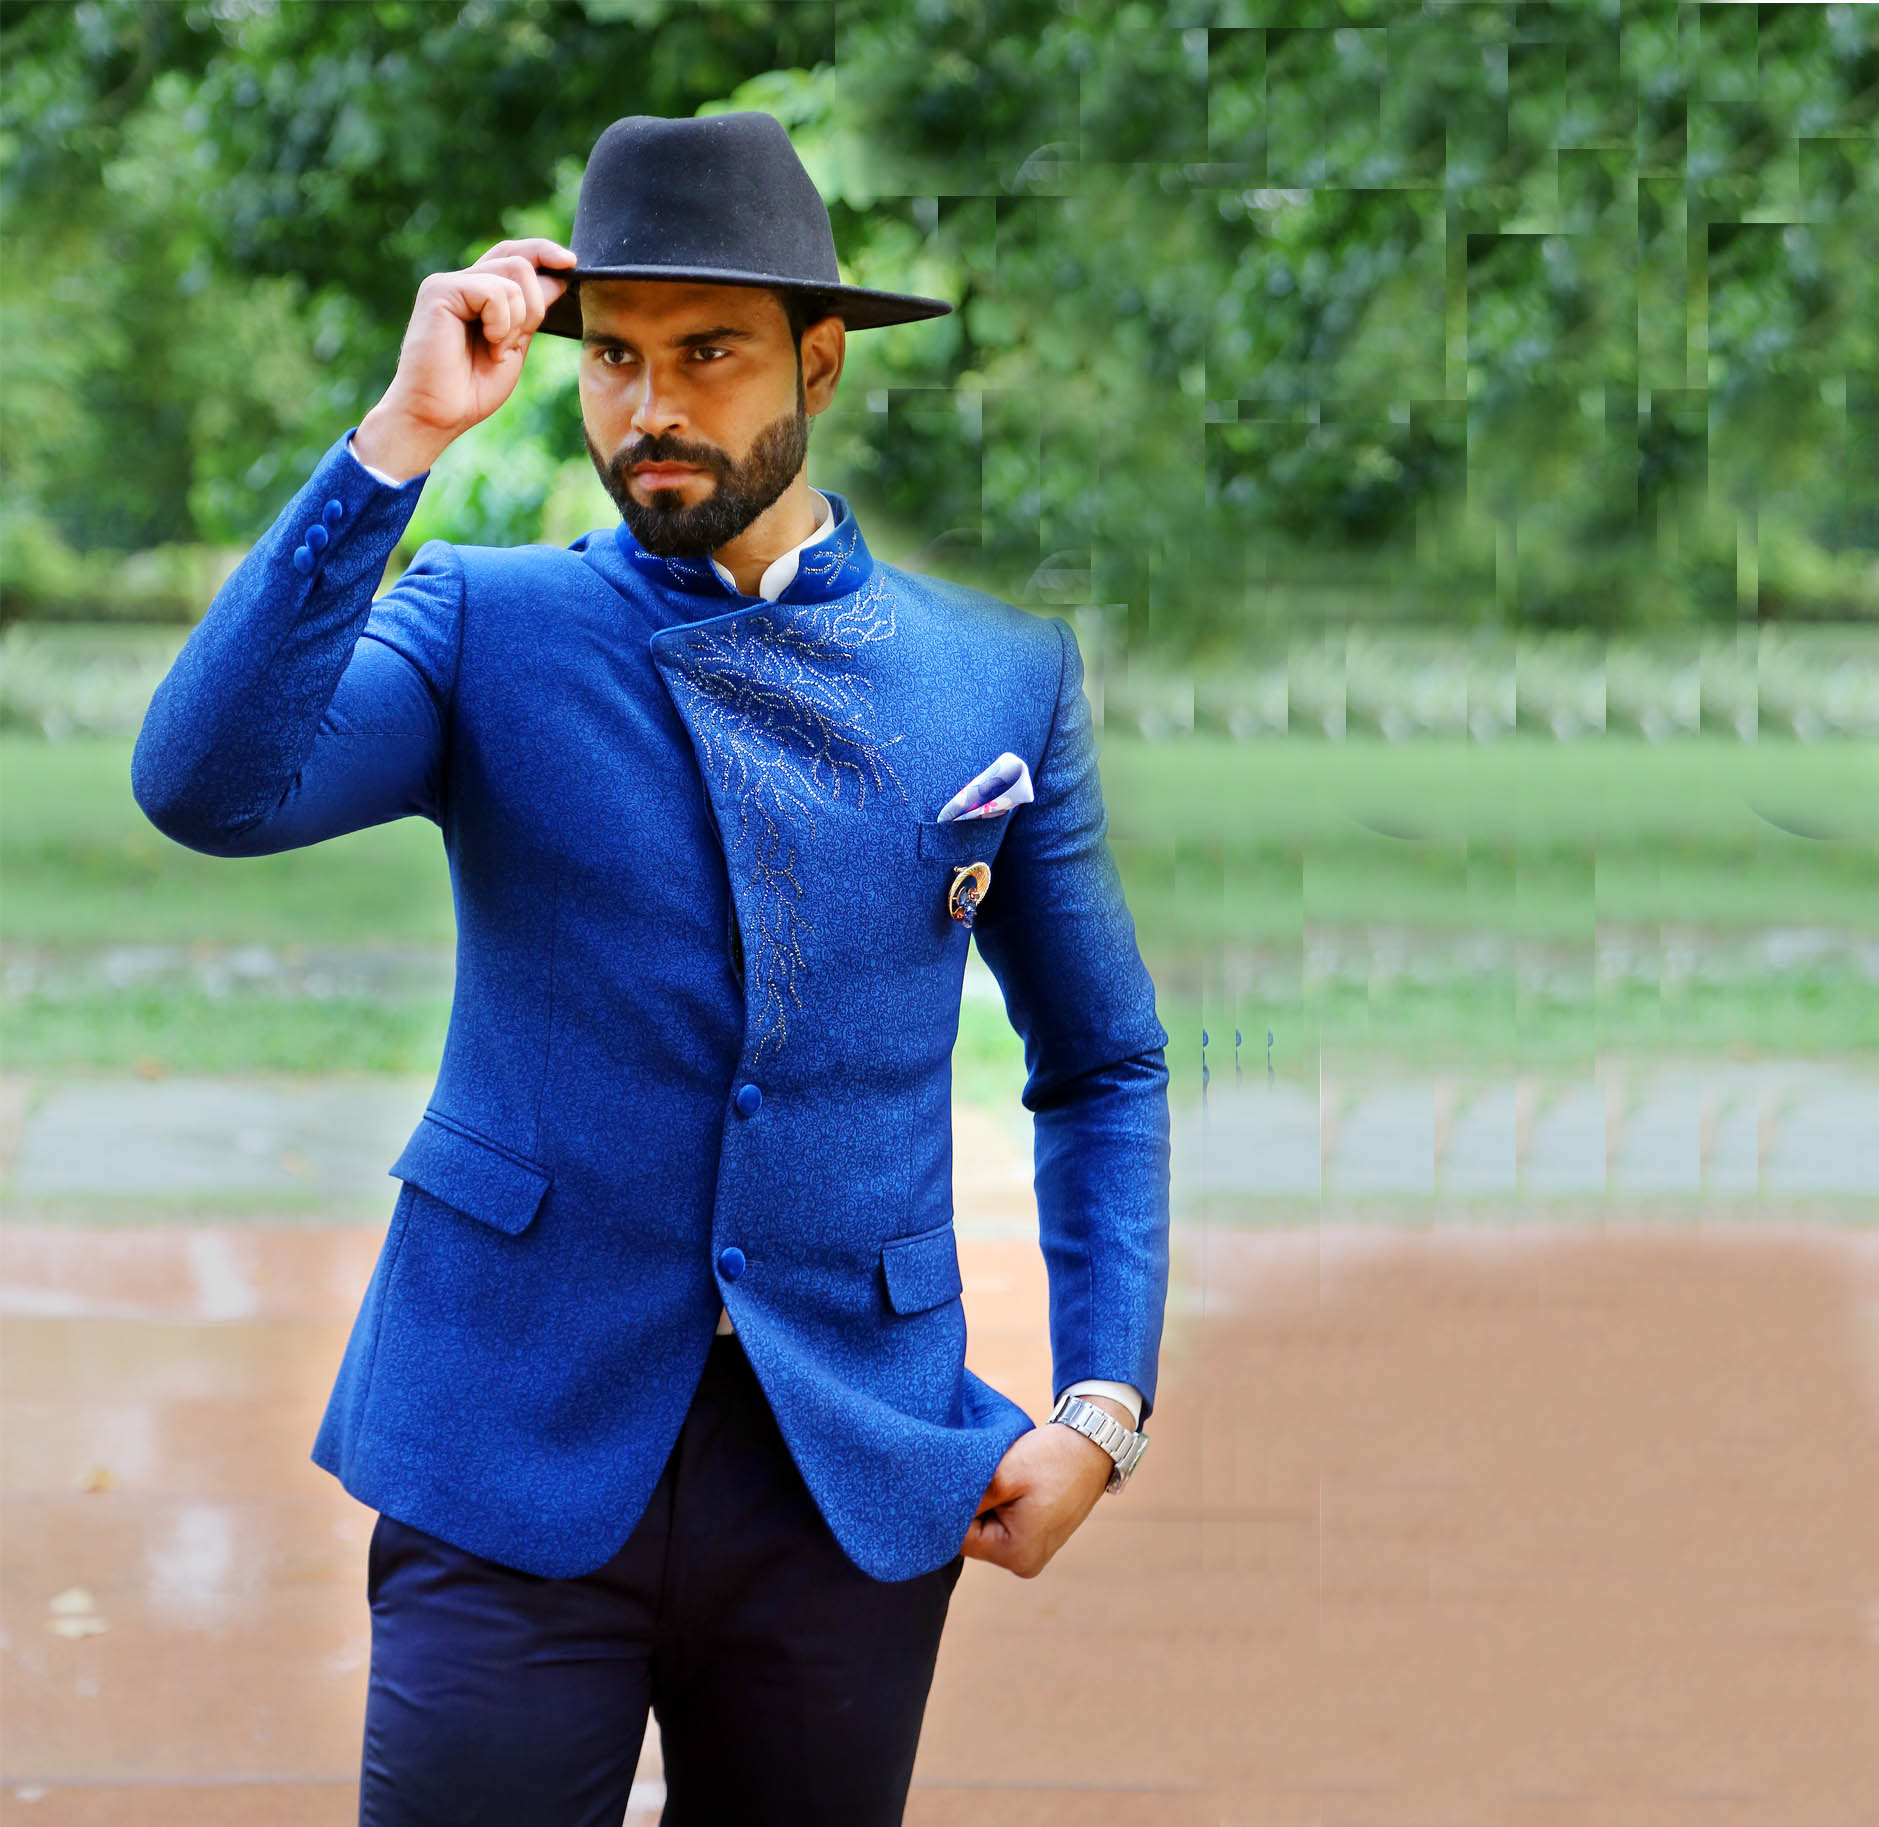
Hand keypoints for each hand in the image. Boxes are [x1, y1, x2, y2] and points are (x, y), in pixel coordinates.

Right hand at [353, 238, 577, 480]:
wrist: (438, 414)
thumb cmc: (471, 389)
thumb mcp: (515, 344)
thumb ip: (531, 311)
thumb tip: (558, 275)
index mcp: (479, 293)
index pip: (515, 255)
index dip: (544, 253)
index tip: (572, 264)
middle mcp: (463, 281)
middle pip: (520, 259)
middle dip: (536, 304)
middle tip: (518, 342)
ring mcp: (450, 282)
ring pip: (514, 273)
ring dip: (518, 319)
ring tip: (496, 348)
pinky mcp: (440, 289)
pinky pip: (495, 291)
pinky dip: (501, 323)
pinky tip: (487, 344)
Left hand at [960, 1396, 1130, 1578]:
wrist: (1092, 1444)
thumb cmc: (1052, 1459)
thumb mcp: (1003, 1475)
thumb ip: (967, 1498)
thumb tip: (933, 1509)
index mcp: (1017, 1555)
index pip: (960, 1539)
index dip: (951, 1508)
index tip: (952, 1481)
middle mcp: (1025, 1562)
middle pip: (974, 1536)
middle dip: (972, 1505)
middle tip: (980, 1473)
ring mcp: (1034, 1551)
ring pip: (988, 1527)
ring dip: (987, 1502)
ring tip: (1000, 1476)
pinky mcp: (1037, 1535)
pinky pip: (1004, 1523)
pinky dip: (1001, 1503)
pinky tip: (1009, 1482)